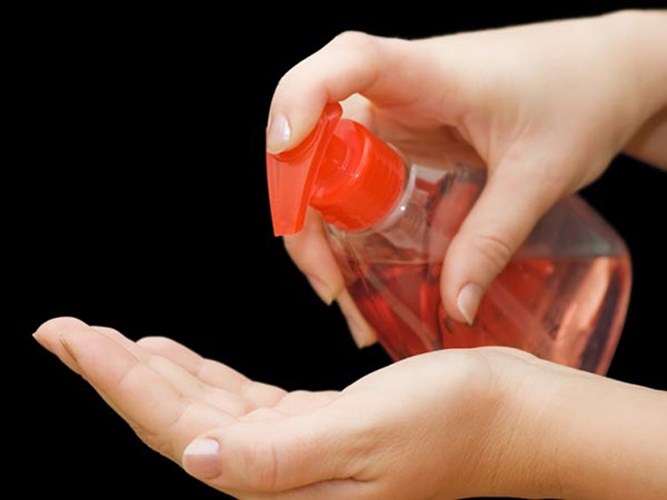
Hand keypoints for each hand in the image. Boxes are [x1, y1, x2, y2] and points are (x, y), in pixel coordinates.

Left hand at [34, 317, 666, 498]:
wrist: (513, 416)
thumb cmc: (458, 420)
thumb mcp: (370, 436)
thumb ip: (279, 458)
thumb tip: (196, 457)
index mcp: (282, 474)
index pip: (175, 425)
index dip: (117, 382)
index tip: (70, 339)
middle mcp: (278, 467)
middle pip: (174, 415)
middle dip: (116, 371)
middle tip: (64, 331)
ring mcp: (295, 445)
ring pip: (201, 404)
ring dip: (152, 370)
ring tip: (107, 341)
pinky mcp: (315, 423)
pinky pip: (239, 398)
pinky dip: (200, 373)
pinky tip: (177, 356)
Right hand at [267, 10, 666, 340]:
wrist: (606, 74)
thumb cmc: (580, 96)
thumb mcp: (539, 175)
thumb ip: (492, 239)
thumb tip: (455, 307)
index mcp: (428, 73)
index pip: (345, 63)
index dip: (300, 98)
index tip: (286, 147)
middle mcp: (396, 90)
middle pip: (313, 135)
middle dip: (300, 211)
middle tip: (328, 282)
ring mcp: (395, 117)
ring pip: (326, 168)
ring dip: (320, 231)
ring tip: (343, 296)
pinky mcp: (403, 141)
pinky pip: (356, 182)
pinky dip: (349, 228)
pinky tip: (363, 275)